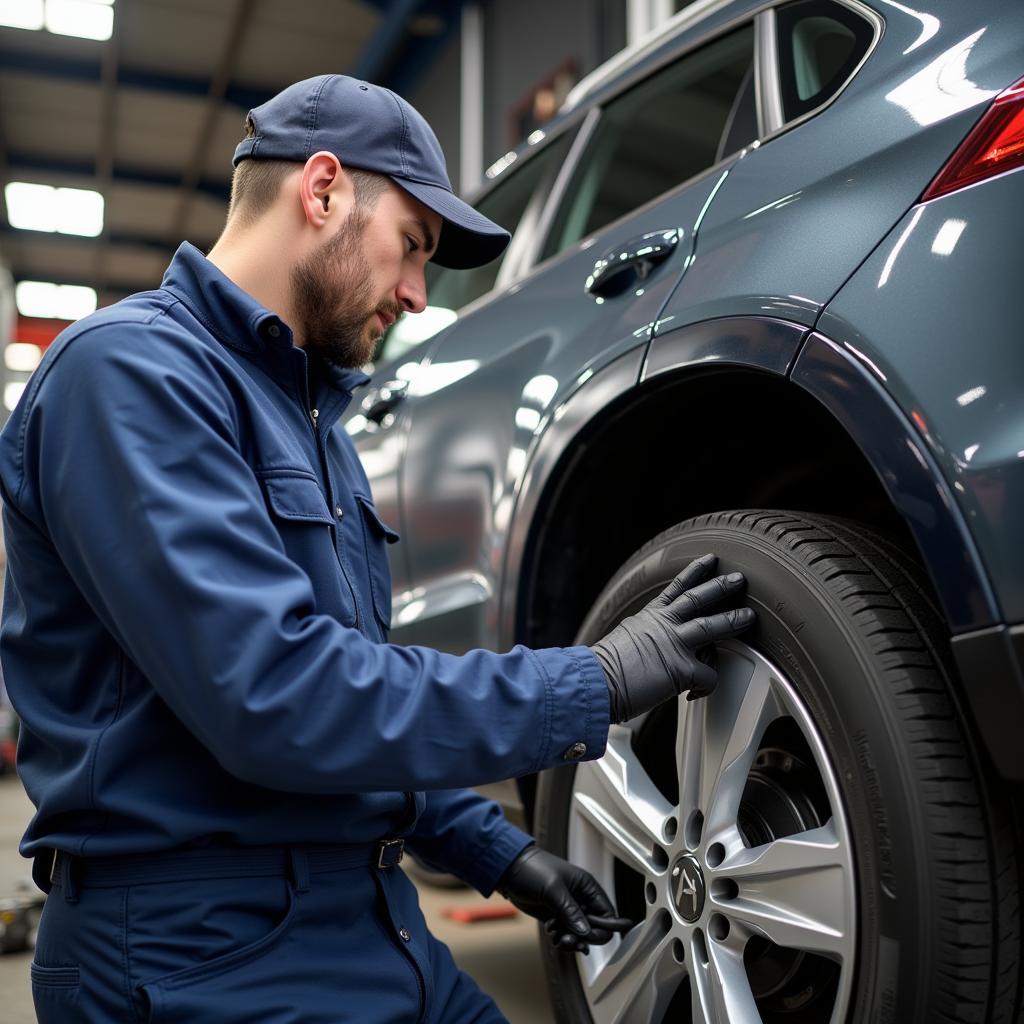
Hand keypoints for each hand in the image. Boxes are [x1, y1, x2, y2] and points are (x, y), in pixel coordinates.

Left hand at [497, 845, 632, 953]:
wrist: (509, 871)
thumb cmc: (533, 869)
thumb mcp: (553, 888)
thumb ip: (570, 911)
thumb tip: (585, 931)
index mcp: (587, 886)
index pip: (607, 913)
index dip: (603, 928)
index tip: (589, 936)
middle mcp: (581, 899)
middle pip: (594, 928)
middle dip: (583, 936)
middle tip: (569, 938)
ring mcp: (568, 910)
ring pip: (580, 934)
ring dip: (570, 939)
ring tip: (557, 937)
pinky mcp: (557, 918)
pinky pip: (566, 935)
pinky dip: (560, 939)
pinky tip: (552, 934)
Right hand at [591, 553, 754, 722]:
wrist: (595, 682)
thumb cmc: (604, 669)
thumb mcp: (625, 641)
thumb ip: (647, 639)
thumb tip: (660, 650)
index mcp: (649, 617)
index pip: (676, 588)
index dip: (695, 572)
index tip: (709, 560)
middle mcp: (663, 625)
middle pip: (698, 599)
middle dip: (721, 587)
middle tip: (738, 578)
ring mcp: (674, 644)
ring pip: (711, 626)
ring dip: (733, 620)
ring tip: (748, 616)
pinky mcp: (681, 668)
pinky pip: (708, 675)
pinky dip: (705, 686)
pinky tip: (695, 693)